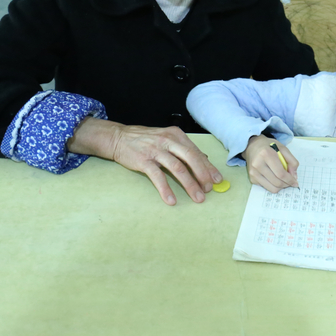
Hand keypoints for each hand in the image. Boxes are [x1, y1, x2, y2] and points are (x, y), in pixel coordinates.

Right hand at [67, 117, 222, 204]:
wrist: (118, 138)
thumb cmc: (145, 140)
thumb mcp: (167, 138)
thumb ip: (184, 149)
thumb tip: (204, 160)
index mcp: (177, 135)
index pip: (196, 152)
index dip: (208, 167)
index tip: (217, 180)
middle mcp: (168, 141)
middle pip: (191, 159)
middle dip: (203, 176)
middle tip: (209, 190)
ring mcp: (156, 150)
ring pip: (178, 168)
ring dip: (190, 185)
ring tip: (197, 198)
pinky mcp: (144, 161)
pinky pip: (158, 177)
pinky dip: (166, 190)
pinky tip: (172, 200)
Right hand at [242, 135, 298, 192]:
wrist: (252, 146)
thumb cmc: (269, 147)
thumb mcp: (283, 148)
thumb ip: (292, 161)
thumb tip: (294, 176)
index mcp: (266, 154)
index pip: (280, 173)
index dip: (290, 180)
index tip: (295, 183)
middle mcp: (257, 164)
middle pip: (277, 182)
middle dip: (286, 184)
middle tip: (291, 182)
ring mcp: (253, 173)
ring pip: (272, 188)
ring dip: (281, 187)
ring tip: (284, 181)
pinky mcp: (252, 178)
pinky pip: (266, 187)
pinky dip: (273, 186)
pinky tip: (275, 179)